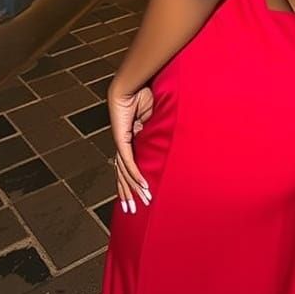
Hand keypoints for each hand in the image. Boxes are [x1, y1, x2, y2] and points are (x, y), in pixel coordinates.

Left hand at [107, 84, 153, 213]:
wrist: (131, 82)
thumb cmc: (144, 94)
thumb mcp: (156, 118)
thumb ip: (159, 131)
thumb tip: (173, 138)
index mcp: (130, 139)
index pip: (128, 166)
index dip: (132, 182)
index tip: (138, 196)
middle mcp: (122, 144)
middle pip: (122, 174)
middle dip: (127, 193)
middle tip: (133, 211)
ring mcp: (120, 142)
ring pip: (125, 172)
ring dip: (134, 189)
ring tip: (142, 203)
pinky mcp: (122, 138)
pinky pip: (129, 162)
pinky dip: (136, 175)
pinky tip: (142, 186)